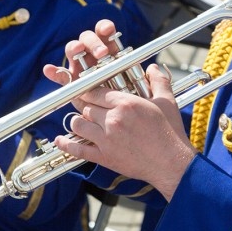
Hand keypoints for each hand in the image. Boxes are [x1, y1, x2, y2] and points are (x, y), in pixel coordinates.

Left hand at [43, 20, 194, 201]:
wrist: (171, 163)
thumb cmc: (170, 133)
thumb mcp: (167, 102)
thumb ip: (158, 81)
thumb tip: (153, 67)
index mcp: (126, 103)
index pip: (96, 91)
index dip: (89, 90)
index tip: (86, 91)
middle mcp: (112, 119)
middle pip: (86, 106)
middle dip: (84, 105)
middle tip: (83, 104)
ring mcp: (106, 139)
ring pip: (79, 124)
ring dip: (77, 121)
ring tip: (80, 120)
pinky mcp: (104, 157)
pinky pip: (78, 149)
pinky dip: (66, 144)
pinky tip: (60, 140)